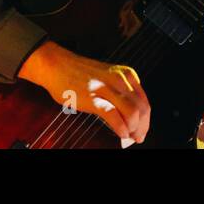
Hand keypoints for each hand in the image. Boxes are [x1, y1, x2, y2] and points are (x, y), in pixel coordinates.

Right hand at [17, 40, 150, 145]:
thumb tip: (130, 118)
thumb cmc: (80, 74)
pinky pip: (113, 115)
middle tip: (138, 137)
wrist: (57, 65)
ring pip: (132, 112)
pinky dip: (120, 128)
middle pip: (142, 108)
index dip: (146, 120)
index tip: (142, 130)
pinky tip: (121, 133)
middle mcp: (120, 80)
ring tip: (128, 137)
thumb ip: (120, 93)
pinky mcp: (93, 97)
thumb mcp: (108, 78)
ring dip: (133, 129)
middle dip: (142, 127)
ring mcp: (107, 88)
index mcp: (126, 75)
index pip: (144, 101)